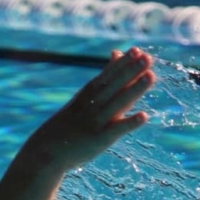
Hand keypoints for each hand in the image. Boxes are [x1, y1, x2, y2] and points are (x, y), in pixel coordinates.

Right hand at [26, 47, 154, 170]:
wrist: (48, 149)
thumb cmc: (71, 122)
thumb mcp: (84, 96)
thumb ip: (105, 76)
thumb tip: (117, 52)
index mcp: (89, 93)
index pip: (108, 74)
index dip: (123, 63)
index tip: (137, 50)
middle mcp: (93, 104)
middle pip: (115, 85)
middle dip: (131, 71)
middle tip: (147, 58)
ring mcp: (97, 121)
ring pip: (118, 103)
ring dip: (134, 90)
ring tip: (151, 77)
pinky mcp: (100, 139)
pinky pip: (117, 129)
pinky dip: (130, 123)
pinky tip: (144, 116)